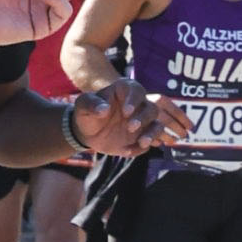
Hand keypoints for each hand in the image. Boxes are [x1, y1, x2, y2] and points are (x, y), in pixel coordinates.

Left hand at [69, 79, 186, 155]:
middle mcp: (138, 105)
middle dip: (144, 118)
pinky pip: (149, 144)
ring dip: (152, 134)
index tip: (126, 112)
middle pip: (152, 109)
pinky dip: (140, 148)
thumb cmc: (87, 112)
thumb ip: (91, 104)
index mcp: (124, 91)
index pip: (136, 90)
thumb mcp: (83, 105)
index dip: (134, 100)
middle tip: (130, 127)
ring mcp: (143, 123)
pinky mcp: (142, 137)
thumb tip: (104, 109)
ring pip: (158, 126)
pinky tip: (125, 151)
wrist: (87, 132)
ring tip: (142, 143)